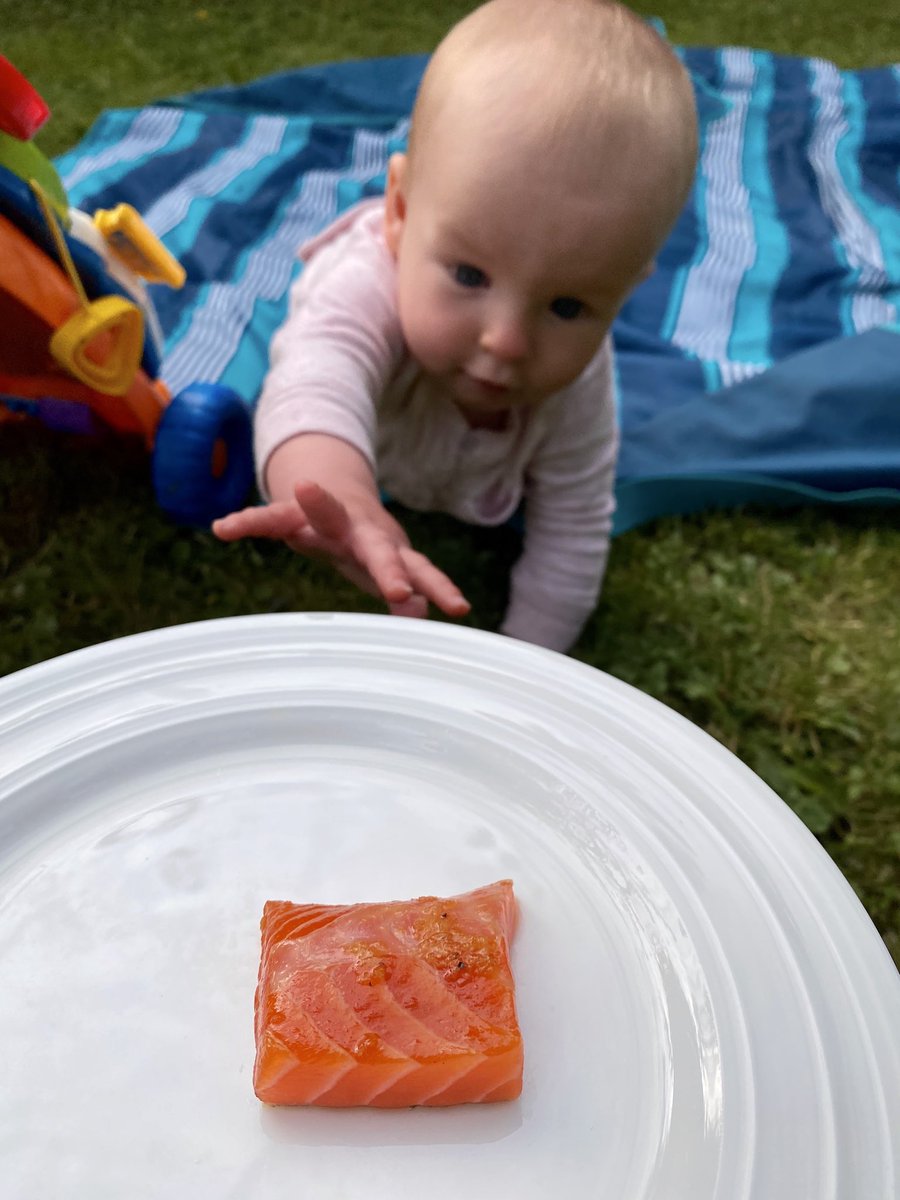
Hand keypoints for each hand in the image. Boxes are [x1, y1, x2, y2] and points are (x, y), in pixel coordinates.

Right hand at [212, 481, 469, 619]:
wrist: (329, 492)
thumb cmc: (361, 541)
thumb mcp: (386, 564)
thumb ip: (406, 585)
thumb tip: (421, 615)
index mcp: (387, 548)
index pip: (417, 568)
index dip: (436, 587)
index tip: (457, 607)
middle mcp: (362, 530)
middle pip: (379, 548)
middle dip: (389, 569)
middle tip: (399, 591)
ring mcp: (326, 518)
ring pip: (322, 511)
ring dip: (315, 501)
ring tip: (303, 487)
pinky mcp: (290, 512)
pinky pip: (268, 517)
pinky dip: (247, 522)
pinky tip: (223, 528)